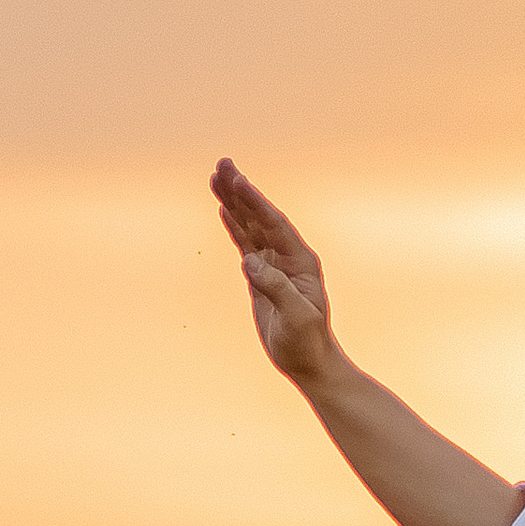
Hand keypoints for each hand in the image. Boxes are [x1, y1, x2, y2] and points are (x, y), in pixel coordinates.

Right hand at [212, 157, 336, 388]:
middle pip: (260, 216)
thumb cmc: (307, 342)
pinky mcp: (261, 276)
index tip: (237, 180)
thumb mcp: (297, 317)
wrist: (308, 361)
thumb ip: (276, 288)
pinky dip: (234, 225)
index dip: (255, 201)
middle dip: (241, 190)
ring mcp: (274, 264)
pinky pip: (245, 244)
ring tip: (216, 176)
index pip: (274, 224)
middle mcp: (288, 256)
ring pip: (250, 226)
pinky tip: (224, 209)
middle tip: (222, 163)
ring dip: (234, 202)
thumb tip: (250, 262)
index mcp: (301, 261)